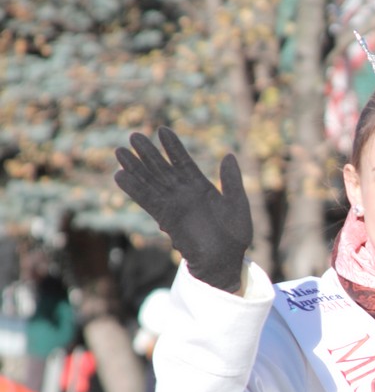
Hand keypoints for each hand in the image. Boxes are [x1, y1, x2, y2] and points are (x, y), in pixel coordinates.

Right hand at [114, 128, 251, 292]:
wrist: (224, 261)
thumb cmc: (235, 236)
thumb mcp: (237, 203)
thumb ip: (232, 180)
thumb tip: (229, 155)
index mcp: (201, 188)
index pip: (183, 162)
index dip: (173, 147)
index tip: (163, 130)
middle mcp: (184, 194)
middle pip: (162, 168)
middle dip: (148, 152)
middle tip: (134, 135)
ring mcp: (173, 204)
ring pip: (150, 181)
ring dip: (135, 167)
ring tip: (119, 151)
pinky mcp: (165, 217)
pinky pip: (147, 199)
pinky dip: (134, 188)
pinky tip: (119, 176)